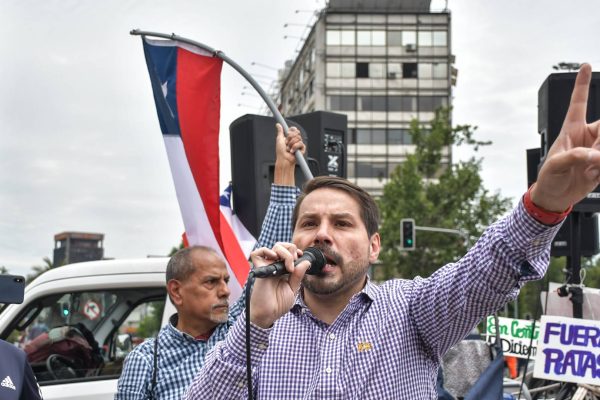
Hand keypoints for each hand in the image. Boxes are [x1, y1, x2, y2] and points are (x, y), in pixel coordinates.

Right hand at [249, 243, 309, 327]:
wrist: (268, 314)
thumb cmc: (278, 304)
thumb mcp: (293, 289)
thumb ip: (298, 275)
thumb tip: (306, 262)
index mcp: (283, 269)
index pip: (288, 251)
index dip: (295, 251)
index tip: (301, 257)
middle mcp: (274, 266)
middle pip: (282, 246)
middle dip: (292, 251)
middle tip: (294, 264)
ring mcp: (266, 266)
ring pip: (274, 247)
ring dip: (285, 253)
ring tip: (288, 266)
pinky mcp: (258, 269)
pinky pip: (256, 253)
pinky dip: (266, 251)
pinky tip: (274, 259)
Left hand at [275, 123, 305, 166]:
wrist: (284, 159)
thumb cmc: (280, 151)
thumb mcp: (279, 139)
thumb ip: (280, 131)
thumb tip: (278, 125)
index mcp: (290, 137)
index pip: (294, 129)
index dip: (291, 130)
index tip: (287, 133)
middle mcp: (295, 139)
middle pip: (297, 132)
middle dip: (290, 138)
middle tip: (286, 143)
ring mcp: (299, 144)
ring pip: (298, 138)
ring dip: (291, 144)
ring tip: (288, 149)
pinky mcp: (302, 149)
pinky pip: (300, 143)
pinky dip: (295, 147)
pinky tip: (292, 151)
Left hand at [533, 64, 599, 211]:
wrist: (555, 197)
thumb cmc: (548, 178)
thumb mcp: (555, 165)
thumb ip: (574, 157)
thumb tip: (593, 155)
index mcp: (571, 129)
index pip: (578, 102)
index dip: (582, 84)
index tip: (584, 66)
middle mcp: (587, 135)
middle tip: (594, 157)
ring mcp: (597, 149)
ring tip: (590, 170)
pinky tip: (592, 176)